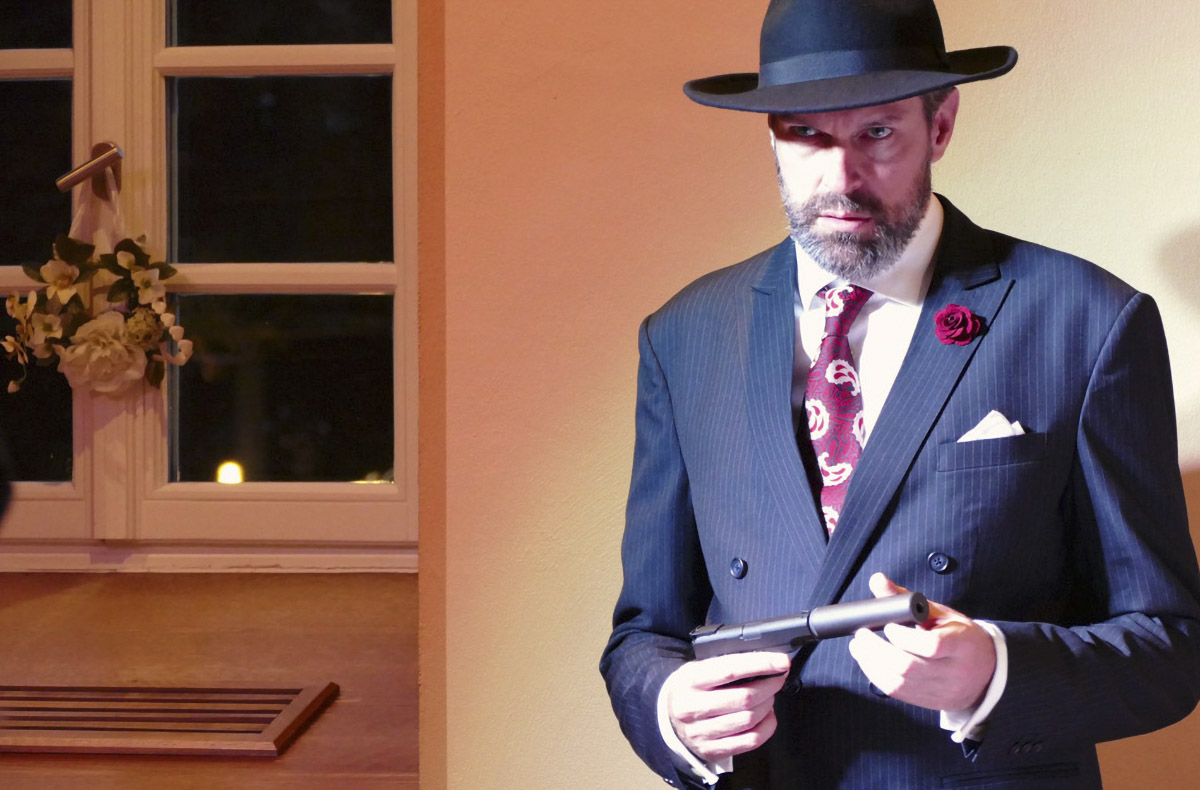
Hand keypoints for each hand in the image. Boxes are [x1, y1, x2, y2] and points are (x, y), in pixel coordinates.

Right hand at [664, 651, 790, 762]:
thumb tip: (765, 662)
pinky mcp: (711, 750)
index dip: (760, 664)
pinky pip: (750, 741)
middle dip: (769, 686)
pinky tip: (767, 716)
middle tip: (777, 679)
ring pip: (749, 720)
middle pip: (744, 698)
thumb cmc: (691, 688)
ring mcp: (701, 733)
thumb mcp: (697, 668)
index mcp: (689, 681)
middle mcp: (693, 708)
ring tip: (769, 696)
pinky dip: (766, 727)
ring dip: (768, 705)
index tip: (781, 661)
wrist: (667, 716)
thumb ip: (725, 665)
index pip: (730, 670)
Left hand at [847, 572, 995, 711]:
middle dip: (877, 650)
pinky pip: (897, 693)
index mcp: (962, 645)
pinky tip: (869, 661)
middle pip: (909, 667)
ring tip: (859, 647)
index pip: (933, 645)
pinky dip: (877, 676)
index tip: (888, 626)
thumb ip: (906, 599)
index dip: (904, 637)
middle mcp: (953, 671)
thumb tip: (877, 580)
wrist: (985, 673)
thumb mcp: (940, 613)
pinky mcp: (929, 703)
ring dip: (871, 664)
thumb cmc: (959, 636)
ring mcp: (941, 690)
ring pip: (899, 683)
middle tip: (861, 635)